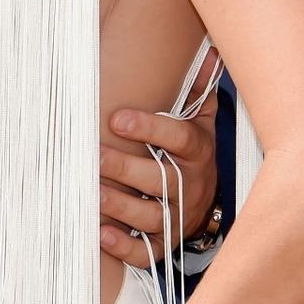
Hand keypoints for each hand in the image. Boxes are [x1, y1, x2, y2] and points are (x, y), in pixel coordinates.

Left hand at [99, 47, 220, 264]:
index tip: (117, 118)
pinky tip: (101, 235)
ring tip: (92, 194)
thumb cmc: (193, 154)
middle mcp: (190, 186)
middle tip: (95, 157)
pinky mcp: (165, 244)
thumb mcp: (200, 121)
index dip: (150, 128)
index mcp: (197, 151)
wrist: (208, 201)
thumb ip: (198, 90)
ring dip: (121, 207)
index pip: (178, 138)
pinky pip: (147, 252)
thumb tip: (211, 51)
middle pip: (161, 179)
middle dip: (127, 169)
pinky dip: (125, 247)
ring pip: (152, 216)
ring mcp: (178, 217)